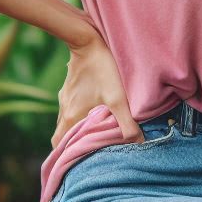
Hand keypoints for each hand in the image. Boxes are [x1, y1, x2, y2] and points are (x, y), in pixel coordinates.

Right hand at [50, 25, 142, 149]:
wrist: (87, 40)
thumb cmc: (103, 69)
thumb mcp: (118, 98)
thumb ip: (128, 122)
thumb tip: (139, 142)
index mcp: (72, 117)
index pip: (61, 147)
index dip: (68, 157)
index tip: (81, 162)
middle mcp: (64, 110)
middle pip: (62, 137)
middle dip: (72, 146)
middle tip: (89, 151)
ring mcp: (65, 98)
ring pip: (65, 122)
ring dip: (76, 130)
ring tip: (94, 134)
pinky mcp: (69, 88)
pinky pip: (69, 109)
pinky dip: (78, 116)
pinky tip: (94, 112)